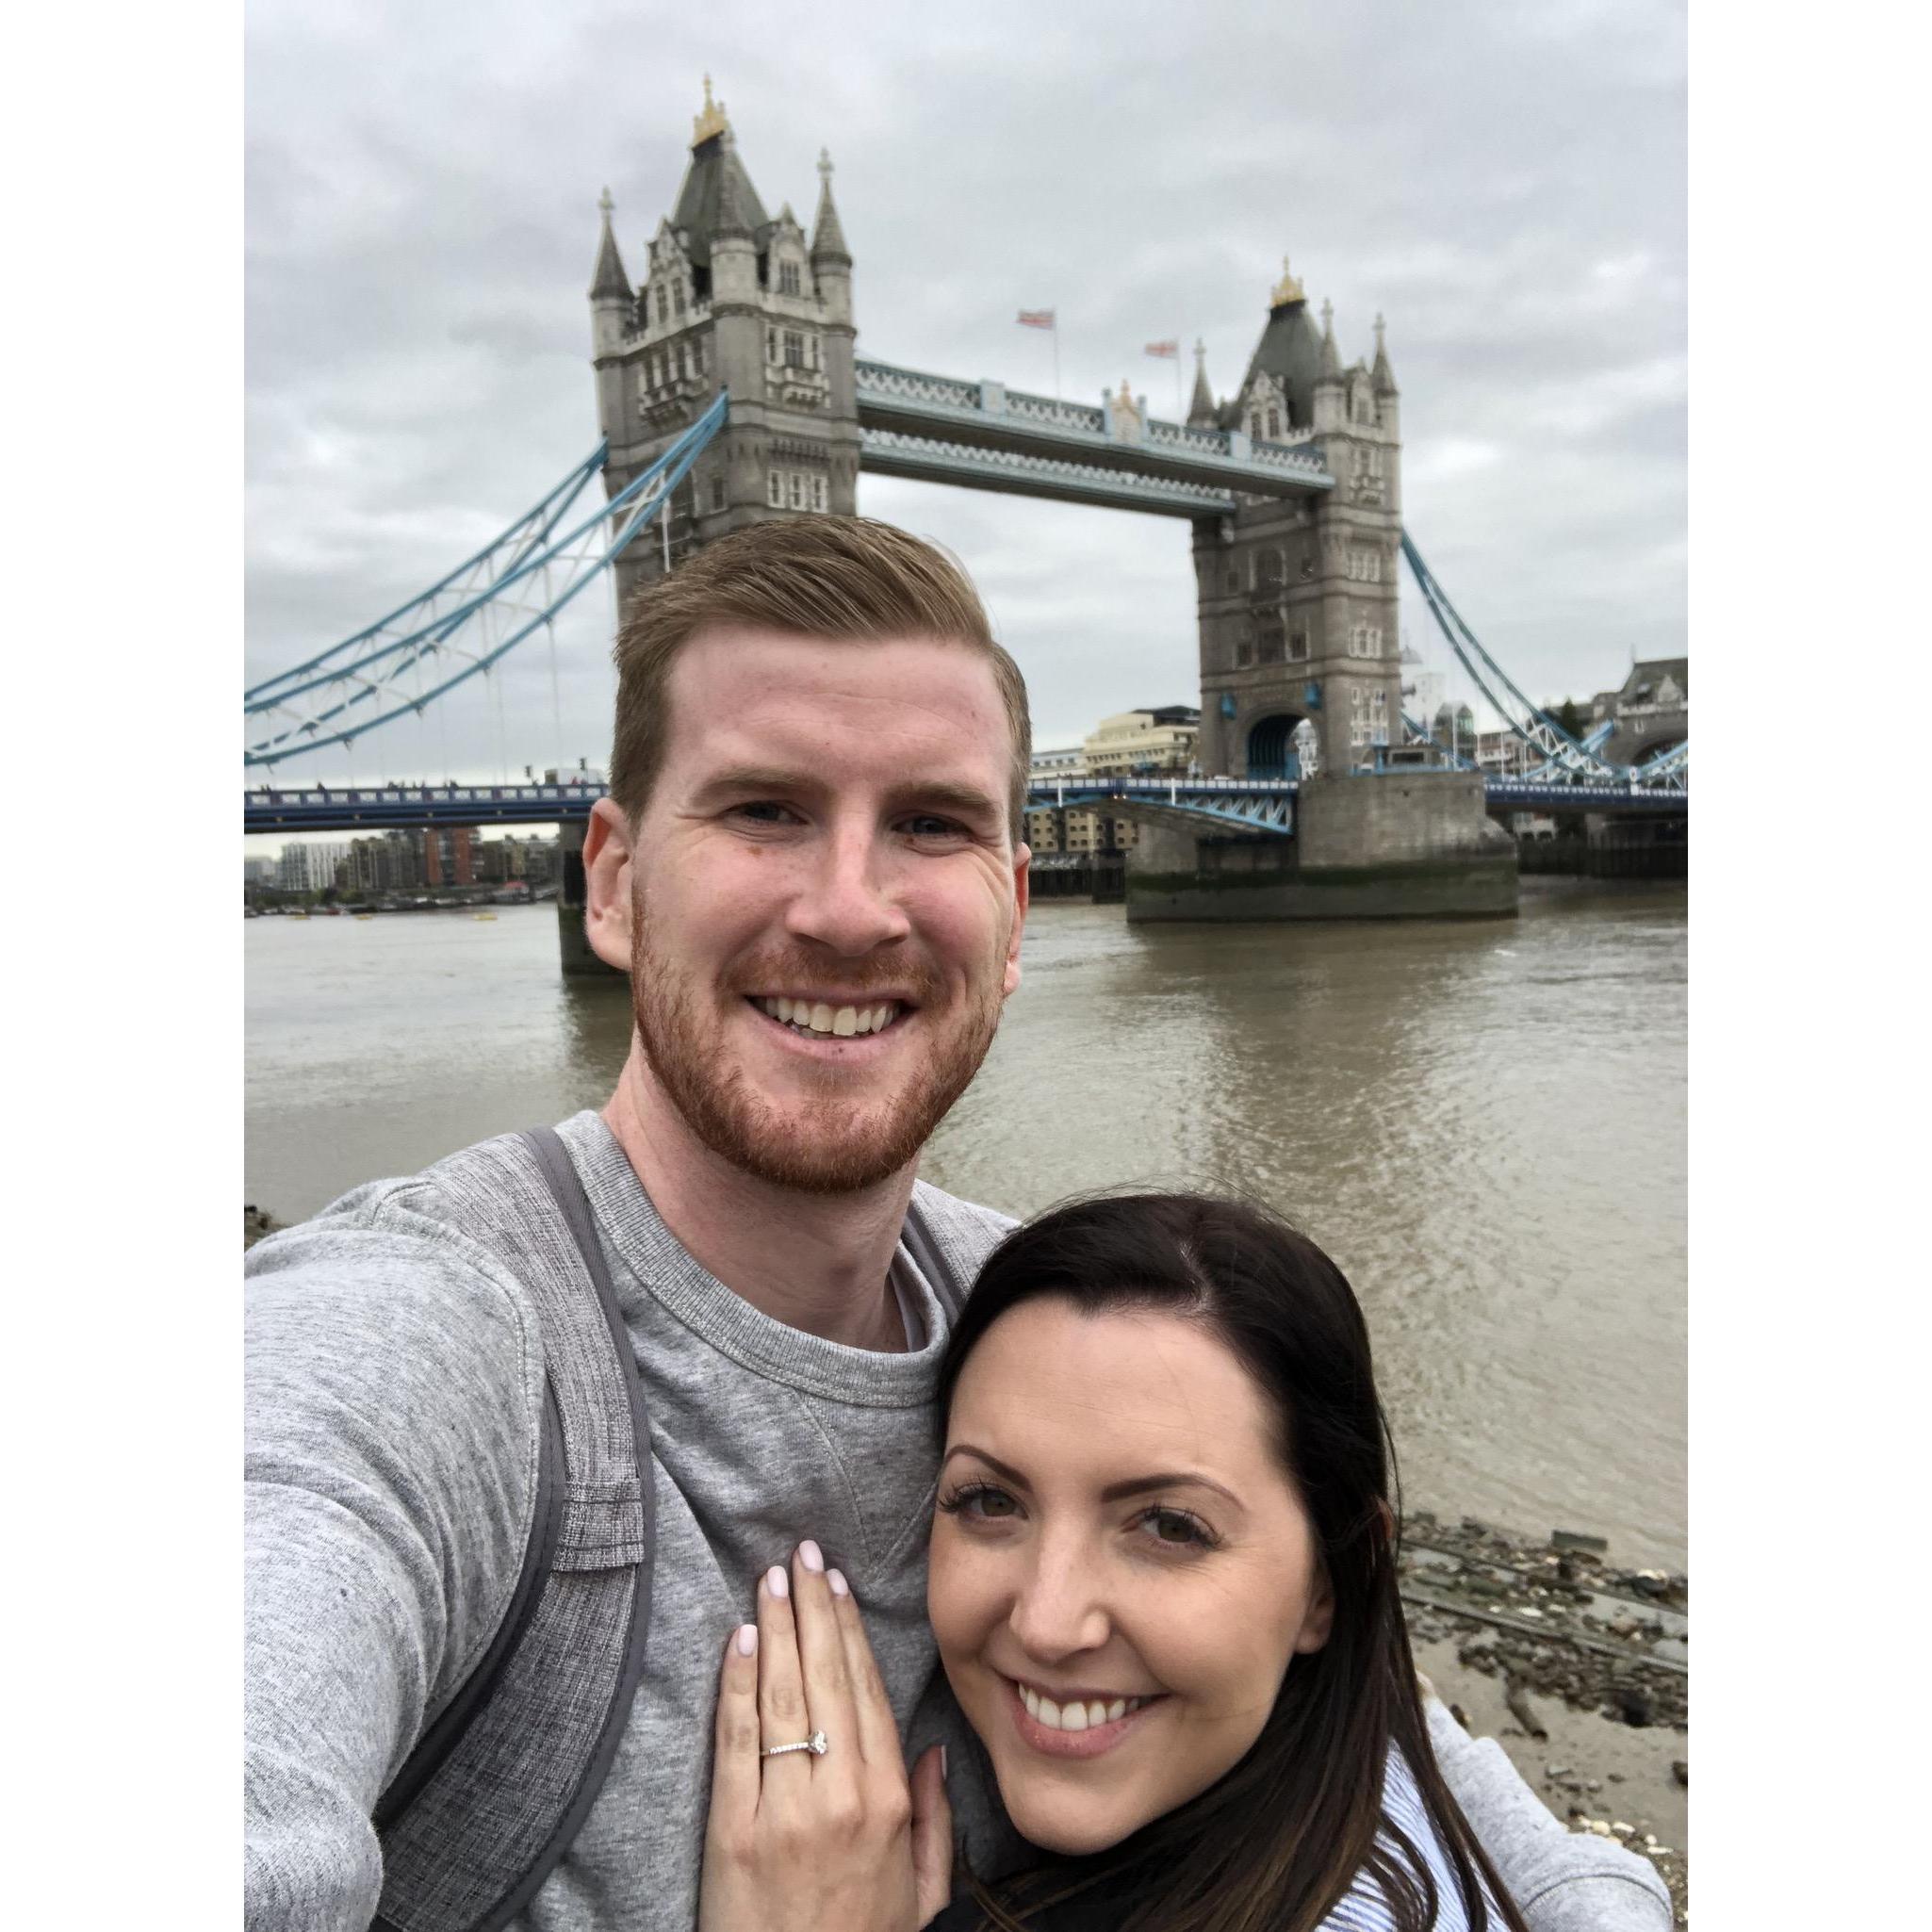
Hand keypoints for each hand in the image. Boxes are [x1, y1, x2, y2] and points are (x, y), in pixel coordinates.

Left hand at [698, 1541, 953, 1931]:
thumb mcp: (922, 1894)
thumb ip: (934, 1820)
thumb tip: (931, 1750)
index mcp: (888, 1802)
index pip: (866, 1692)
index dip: (849, 1631)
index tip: (837, 1583)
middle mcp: (841, 1794)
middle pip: (824, 1678)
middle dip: (812, 1607)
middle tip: (800, 1553)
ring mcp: (785, 1809)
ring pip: (781, 1696)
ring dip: (774, 1628)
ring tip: (769, 1578)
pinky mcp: (734, 1829)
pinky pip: (736, 1740)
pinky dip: (736, 1684)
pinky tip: (738, 1640)